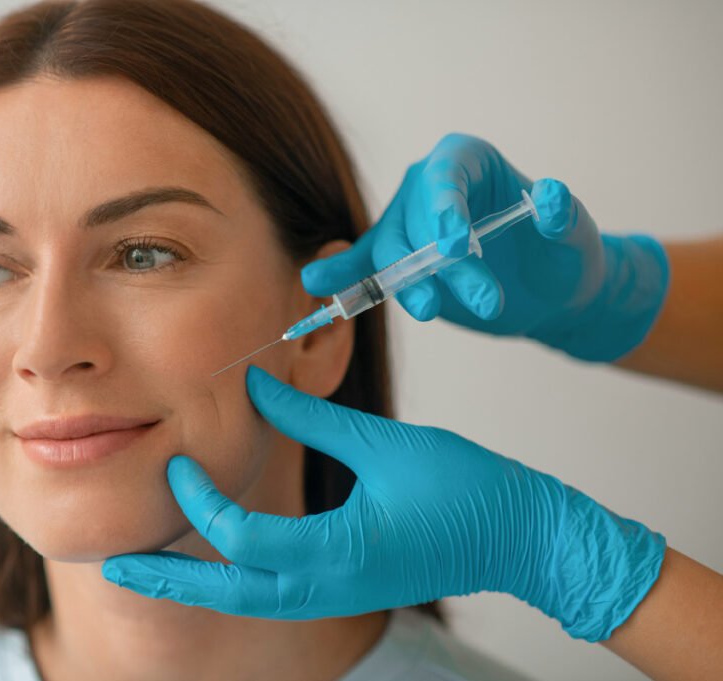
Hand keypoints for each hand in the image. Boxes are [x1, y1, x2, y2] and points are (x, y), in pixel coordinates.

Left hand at [102, 366, 665, 641]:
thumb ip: (311, 416)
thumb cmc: (467, 489)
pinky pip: (274, 598)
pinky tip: (216, 566)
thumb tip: (255, 382)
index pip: (242, 538)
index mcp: (336, 554)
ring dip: (196, 588)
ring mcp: (339, 598)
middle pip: (228, 594)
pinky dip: (235, 585)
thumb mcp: (384, 444)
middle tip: (116, 567)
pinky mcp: (347, 592)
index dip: (202, 499)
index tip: (177, 461)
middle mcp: (329, 587)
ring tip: (150, 575)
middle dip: (170, 581)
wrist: (524, 537)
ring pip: (248, 603)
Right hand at [301, 133, 668, 361]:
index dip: (443, 206)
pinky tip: (315, 283)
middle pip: (416, 220)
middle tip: (485, 300)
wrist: (548, 295)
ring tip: (432, 311)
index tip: (454, 245)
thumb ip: (562, 216)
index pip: (444, 174)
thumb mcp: (574, 237)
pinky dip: (340, 274)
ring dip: (408, 283)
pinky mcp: (396, 263)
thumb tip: (551, 195)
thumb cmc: (564, 256)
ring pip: (390, 250)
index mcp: (468, 161)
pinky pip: (362, 267)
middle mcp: (429, 186)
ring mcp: (407, 224)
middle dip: (440, 263)